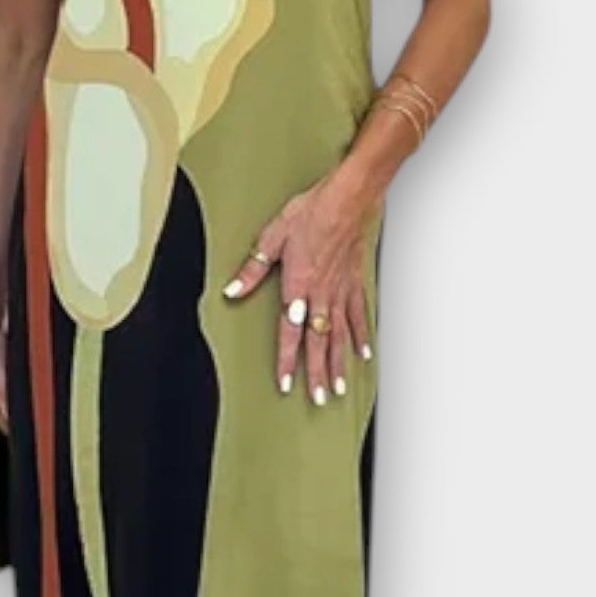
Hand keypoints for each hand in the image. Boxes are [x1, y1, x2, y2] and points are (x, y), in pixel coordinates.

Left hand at [219, 169, 379, 404]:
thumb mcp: (273, 237)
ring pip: (340, 336)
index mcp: (299, 286)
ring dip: (338, 364)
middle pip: (318, 342)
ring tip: (338, 388)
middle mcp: (322, 295)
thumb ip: (253, 269)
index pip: (290, 332)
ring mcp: (342, 291)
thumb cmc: (312, 212)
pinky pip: (359, 316)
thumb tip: (232, 289)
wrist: (349, 197)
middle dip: (317, 373)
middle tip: (319, 399)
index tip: (286, 383)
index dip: (288, 361)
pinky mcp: (355, 283)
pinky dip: (361, 337)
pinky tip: (362, 354)